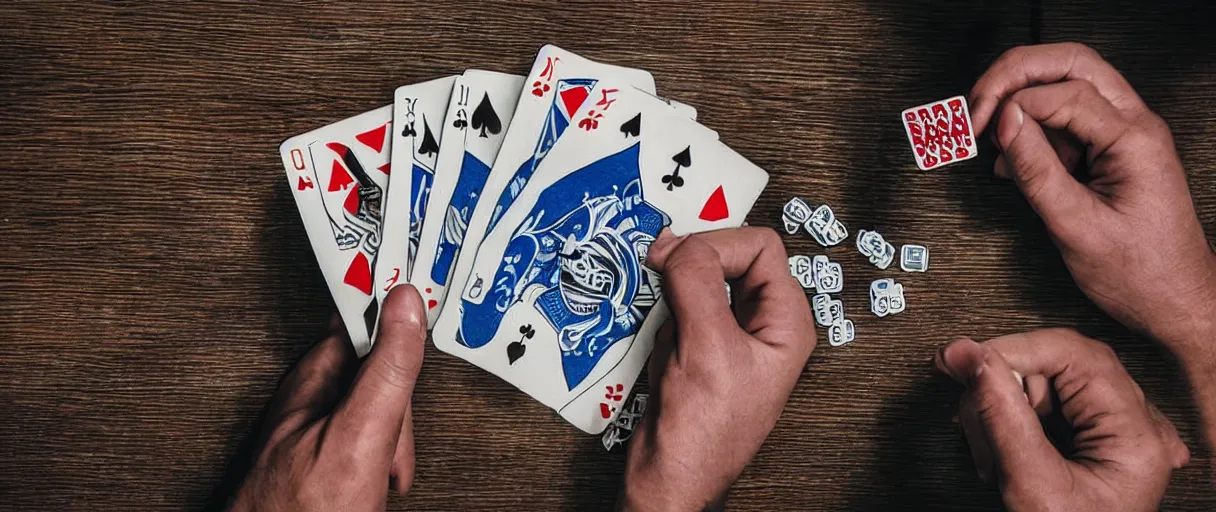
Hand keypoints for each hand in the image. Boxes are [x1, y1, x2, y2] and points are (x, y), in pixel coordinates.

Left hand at [227, 285, 426, 511]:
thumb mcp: (358, 438)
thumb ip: (385, 371)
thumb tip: (405, 304)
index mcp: (311, 380)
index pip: (359, 318)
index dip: (393, 315)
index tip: (420, 290)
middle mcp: (305, 399)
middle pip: (373, 370)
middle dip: (397, 408)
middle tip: (392, 446)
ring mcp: (307, 432)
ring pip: (371, 410)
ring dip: (390, 442)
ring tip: (382, 476)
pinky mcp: (313, 460)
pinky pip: (360, 441)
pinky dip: (377, 462)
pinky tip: (374, 485)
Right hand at [620, 228, 816, 510]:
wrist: (670, 480)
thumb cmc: (704, 435)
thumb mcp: (707, 347)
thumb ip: (698, 284)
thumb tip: (681, 243)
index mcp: (786, 323)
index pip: (760, 248)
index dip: (718, 244)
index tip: (678, 257)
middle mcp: (761, 324)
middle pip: (731, 257)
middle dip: (693, 261)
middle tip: (658, 264)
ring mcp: (728, 335)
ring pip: (702, 279)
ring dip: (674, 286)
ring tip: (659, 304)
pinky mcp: (698, 346)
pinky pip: (680, 305)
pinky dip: (661, 308)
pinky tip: (655, 332)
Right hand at [936, 329, 1188, 511]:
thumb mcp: (1030, 482)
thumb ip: (1001, 415)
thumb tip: (970, 356)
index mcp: (1134, 433)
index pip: (1070, 352)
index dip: (1011, 349)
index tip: (962, 359)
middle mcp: (1132, 426)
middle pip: (1053, 367)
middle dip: (1001, 389)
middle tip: (969, 416)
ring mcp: (1111, 435)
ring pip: (1040, 386)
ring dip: (998, 413)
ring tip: (990, 455)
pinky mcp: (1087, 444)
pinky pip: (1040, 411)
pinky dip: (1008, 427)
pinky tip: (1001, 457)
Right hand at [970, 43, 1215, 349]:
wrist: (1176, 302)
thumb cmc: (1141, 274)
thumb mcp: (1076, 225)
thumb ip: (1037, 170)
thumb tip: (1005, 122)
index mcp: (1134, 139)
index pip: (1065, 92)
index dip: (1013, 103)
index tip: (980, 128)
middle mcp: (1133, 126)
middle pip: (1070, 64)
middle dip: (1015, 75)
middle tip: (977, 102)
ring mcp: (1122, 137)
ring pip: (1066, 86)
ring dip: (1021, 100)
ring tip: (985, 131)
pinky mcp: (1108, 153)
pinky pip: (1064, 122)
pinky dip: (1030, 130)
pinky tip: (1009, 160)